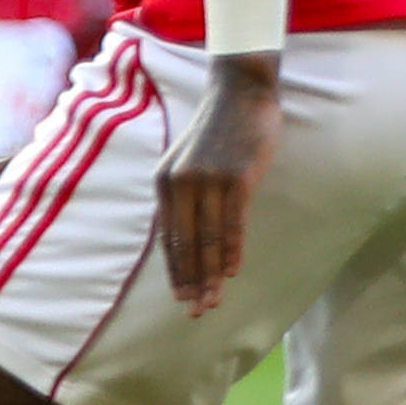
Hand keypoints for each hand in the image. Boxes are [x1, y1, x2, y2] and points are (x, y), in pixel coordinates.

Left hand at [155, 58, 283, 314]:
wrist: (241, 93)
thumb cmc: (217, 132)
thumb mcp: (187, 162)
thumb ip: (183, 196)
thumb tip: (185, 237)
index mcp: (164, 182)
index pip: (169, 238)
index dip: (175, 271)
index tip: (181, 298)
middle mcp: (180, 183)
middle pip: (186, 244)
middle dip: (191, 282)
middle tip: (195, 311)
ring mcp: (208, 180)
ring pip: (208, 239)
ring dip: (211, 274)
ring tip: (214, 301)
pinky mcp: (236, 178)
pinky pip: (232, 222)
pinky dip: (232, 249)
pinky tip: (232, 271)